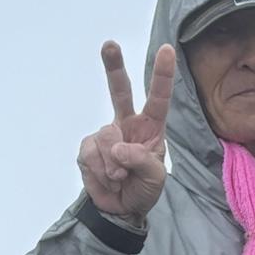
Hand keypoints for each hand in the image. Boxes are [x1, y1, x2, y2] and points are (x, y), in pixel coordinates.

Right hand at [79, 41, 174, 223]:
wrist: (120, 209)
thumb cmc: (143, 188)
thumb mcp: (155, 178)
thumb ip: (142, 161)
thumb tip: (118, 149)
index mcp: (150, 127)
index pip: (158, 98)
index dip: (162, 75)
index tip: (167, 50)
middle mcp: (128, 124)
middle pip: (120, 91)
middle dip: (113, 67)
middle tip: (109, 44)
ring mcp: (106, 134)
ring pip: (107, 137)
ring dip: (114, 164)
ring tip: (120, 178)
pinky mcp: (88, 148)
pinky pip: (91, 154)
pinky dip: (100, 171)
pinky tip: (106, 178)